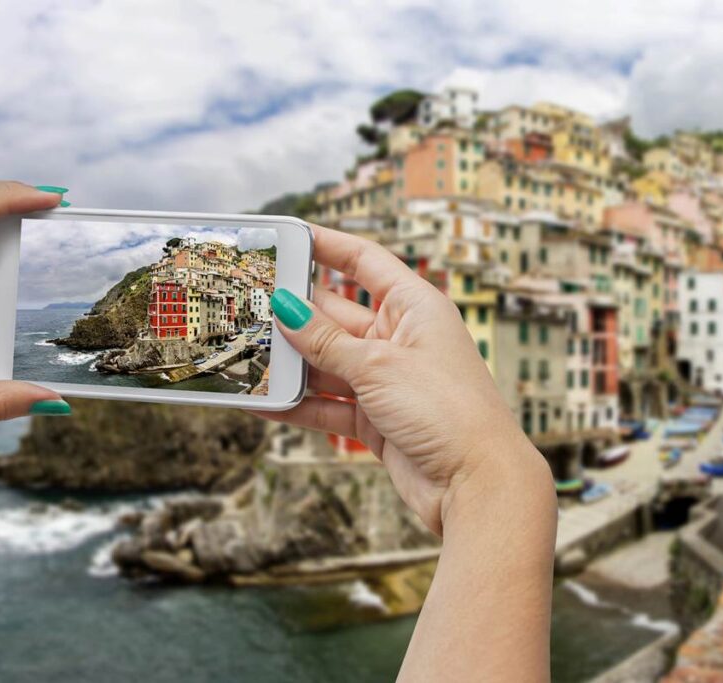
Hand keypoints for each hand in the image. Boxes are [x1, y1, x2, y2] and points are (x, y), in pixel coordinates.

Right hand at [254, 224, 553, 535]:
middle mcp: (400, 339)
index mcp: (415, 308)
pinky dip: (298, 405)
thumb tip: (287, 309)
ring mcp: (387, 380)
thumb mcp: (378, 366)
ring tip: (247, 355)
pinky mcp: (376, 418)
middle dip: (295, 313)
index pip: (365, 262)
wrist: (475, 484)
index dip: (328, 246)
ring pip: (327, 362)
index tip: (290, 237)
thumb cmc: (447, 411)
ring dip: (292, 363)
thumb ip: (327, 341)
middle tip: (249, 306)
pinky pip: (328, 404)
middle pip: (336, 315)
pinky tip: (263, 402)